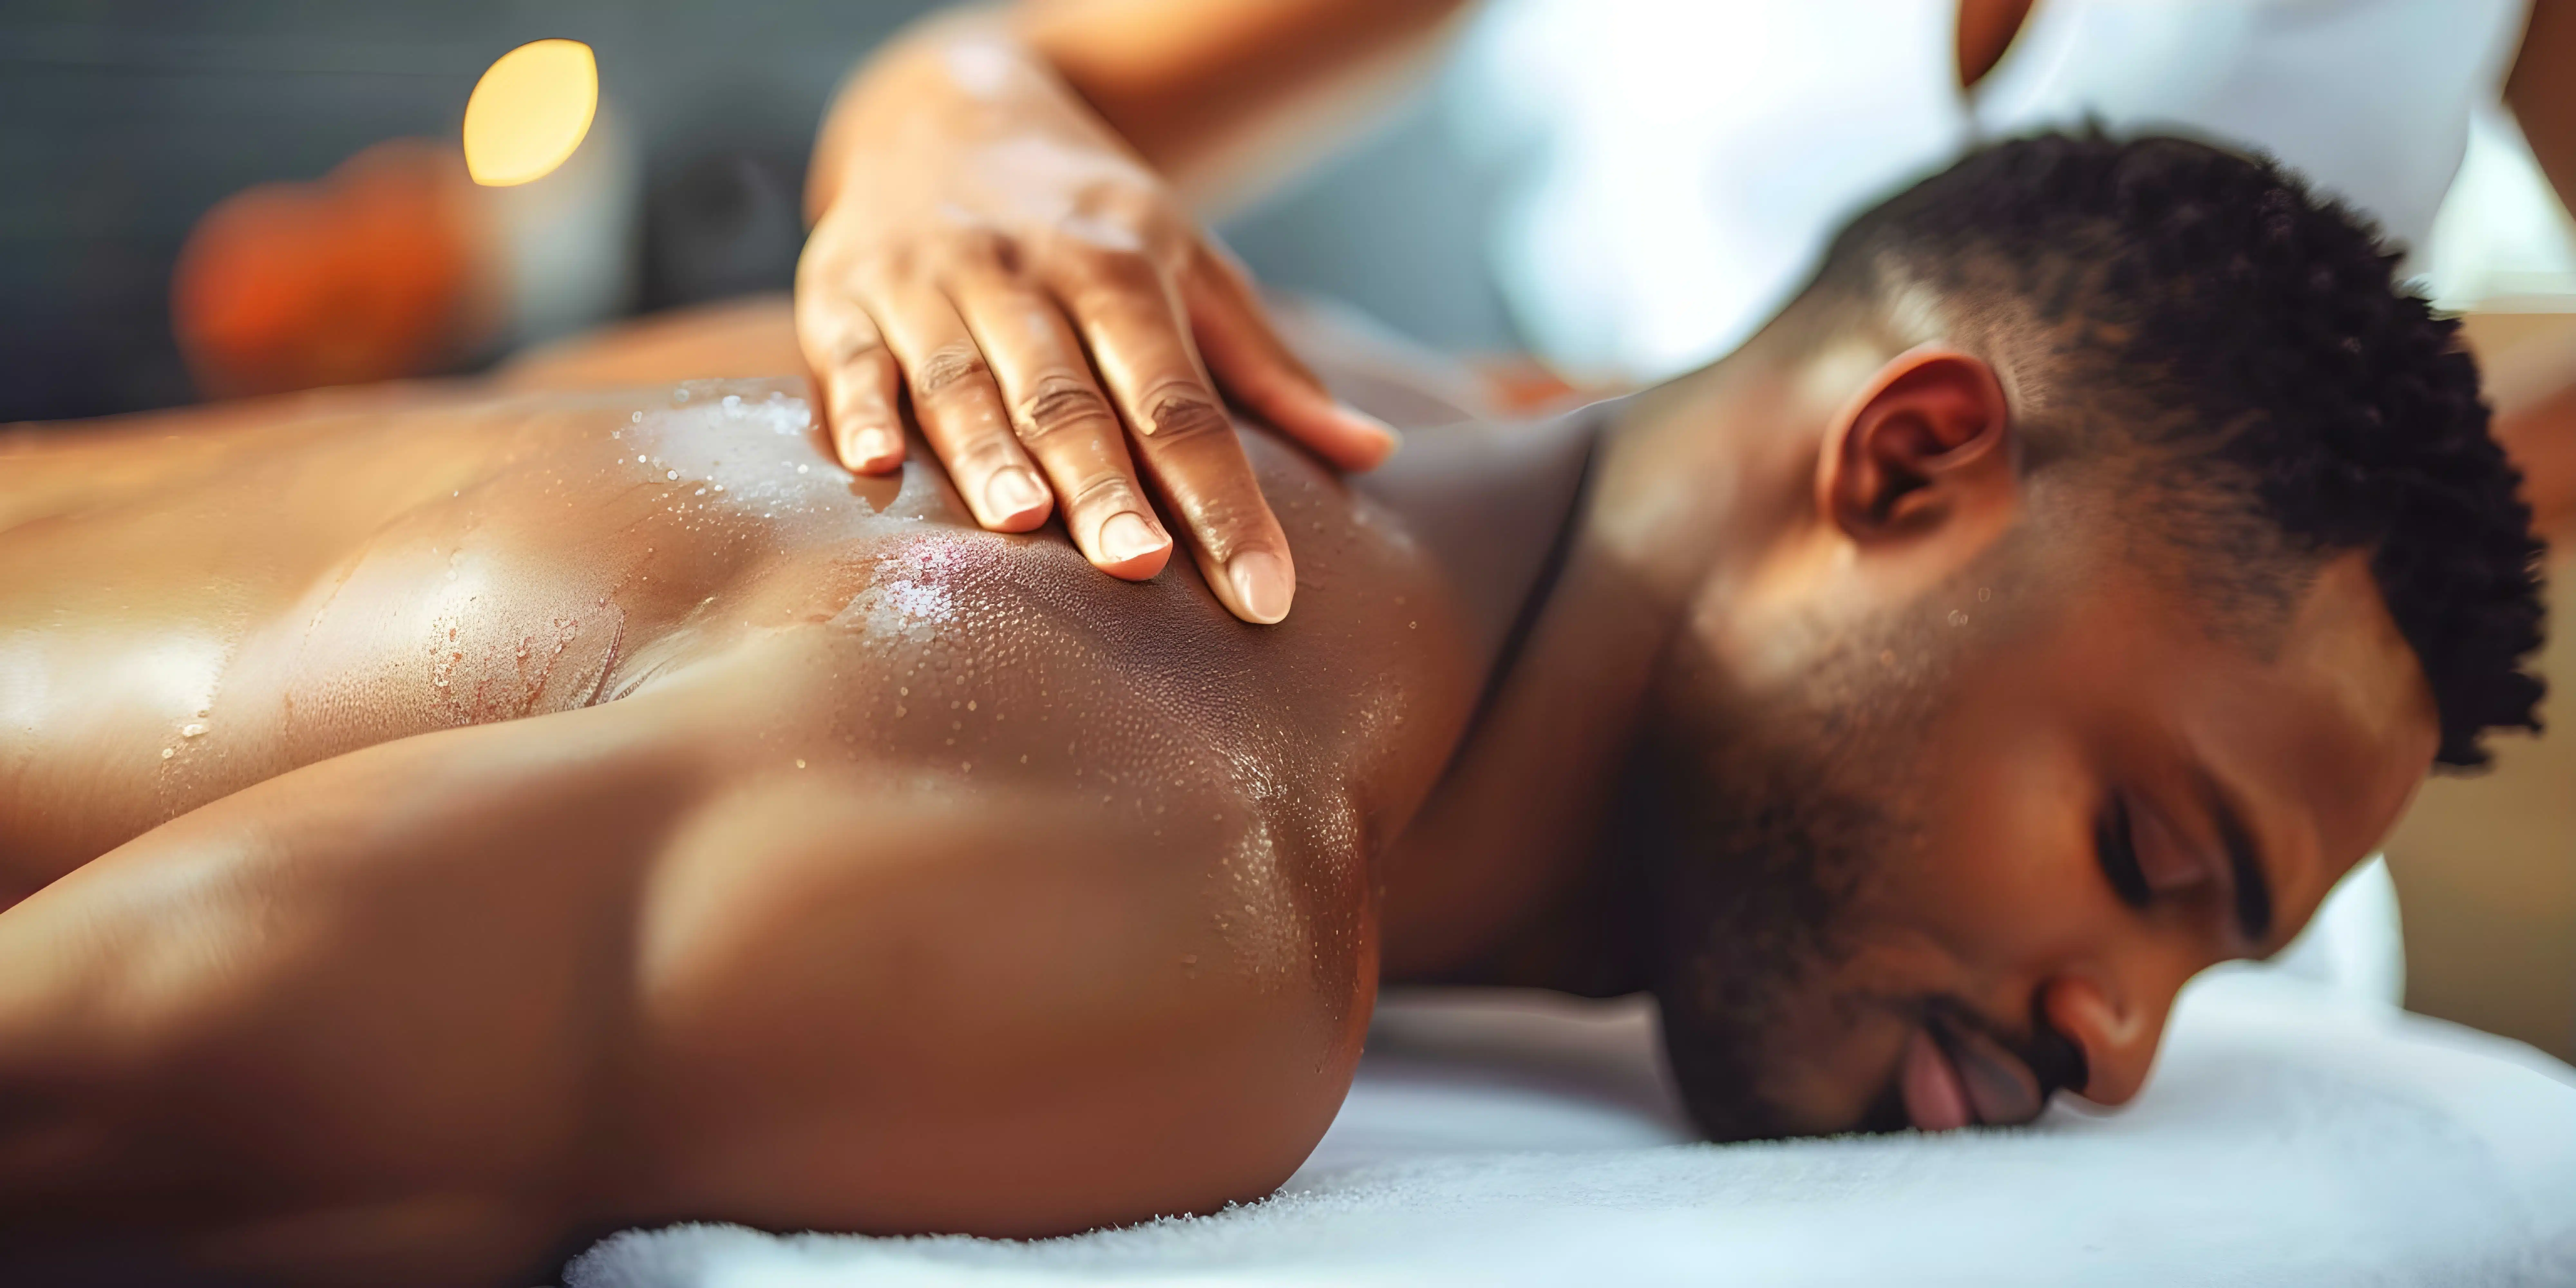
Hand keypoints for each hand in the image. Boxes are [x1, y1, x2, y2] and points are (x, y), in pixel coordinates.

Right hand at [796, 30, 1396, 623]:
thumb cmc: (1086, 220)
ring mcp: (928, 279)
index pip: (1182, 402)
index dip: (1224, 500)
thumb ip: (1268, 369)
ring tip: (1021, 526)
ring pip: (963, 377)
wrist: (944, 107)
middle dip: (1106, 484)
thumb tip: (1371, 452)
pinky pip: (849, 356)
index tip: (1264, 593)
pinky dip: (859, 406)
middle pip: (1072, 395)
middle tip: (1140, 567)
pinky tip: (876, 461)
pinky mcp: (840, 292)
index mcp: (1122, 265)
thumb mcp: (1191, 268)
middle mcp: (1025, 268)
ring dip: (989, 453)